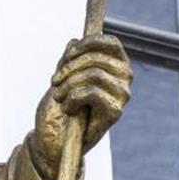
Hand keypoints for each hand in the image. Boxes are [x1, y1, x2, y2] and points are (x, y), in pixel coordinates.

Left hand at [27, 34, 131, 179]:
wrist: (54, 138)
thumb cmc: (60, 105)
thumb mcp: (62, 74)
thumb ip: (70, 58)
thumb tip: (74, 41)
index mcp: (114, 65)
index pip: (111, 43)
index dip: (89, 43)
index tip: (69, 55)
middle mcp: (124, 79)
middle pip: (96, 57)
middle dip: (69, 68)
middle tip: (54, 81)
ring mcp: (122, 95)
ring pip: (94, 73)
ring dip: (68, 83)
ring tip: (59, 95)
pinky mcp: (116, 111)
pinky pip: (92, 92)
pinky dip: (73, 97)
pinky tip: (68, 107)